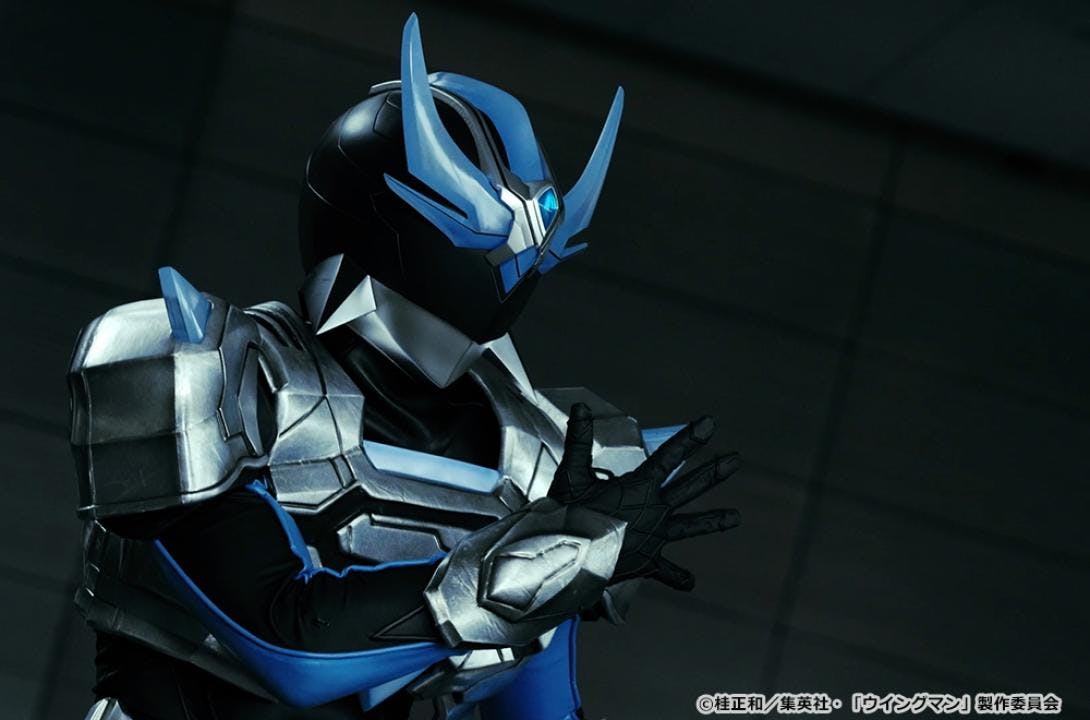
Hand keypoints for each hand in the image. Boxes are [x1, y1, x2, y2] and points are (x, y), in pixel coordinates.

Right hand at [549, 403, 739, 590]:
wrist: (568, 557)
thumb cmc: (568, 513)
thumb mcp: (572, 473)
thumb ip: (579, 439)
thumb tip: (580, 407)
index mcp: (640, 487)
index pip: (670, 455)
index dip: (691, 438)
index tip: (711, 423)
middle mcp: (655, 510)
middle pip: (690, 488)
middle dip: (713, 472)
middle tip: (735, 461)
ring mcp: (656, 537)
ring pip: (690, 527)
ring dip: (713, 521)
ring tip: (736, 518)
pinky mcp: (648, 562)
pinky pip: (667, 572)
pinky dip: (678, 577)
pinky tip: (690, 582)